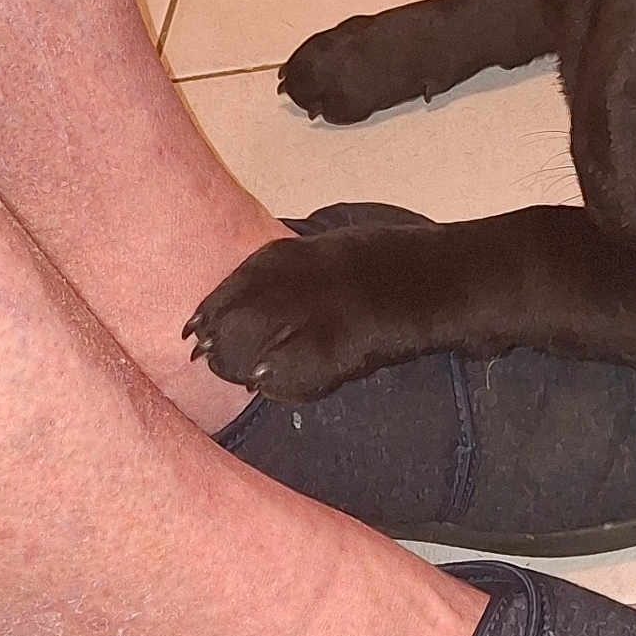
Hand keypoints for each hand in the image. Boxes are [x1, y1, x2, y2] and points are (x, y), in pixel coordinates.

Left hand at [184, 227, 444, 399]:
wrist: (444, 279)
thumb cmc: (394, 263)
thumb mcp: (337, 251)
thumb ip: (298, 267)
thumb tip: (257, 291)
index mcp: (309, 253)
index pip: (244, 276)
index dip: (213, 303)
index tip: (191, 325)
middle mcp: (311, 279)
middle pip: (245, 313)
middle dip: (220, 338)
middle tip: (205, 357)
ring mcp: (328, 311)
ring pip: (263, 343)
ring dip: (240, 363)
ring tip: (233, 375)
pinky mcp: (348, 342)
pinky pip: (300, 369)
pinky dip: (279, 380)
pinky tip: (267, 384)